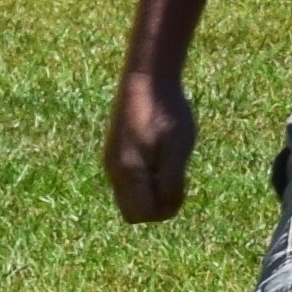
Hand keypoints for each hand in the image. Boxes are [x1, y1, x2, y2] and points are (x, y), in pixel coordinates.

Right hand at [106, 67, 196, 223]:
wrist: (147, 77)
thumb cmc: (166, 112)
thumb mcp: (178, 149)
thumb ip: (171, 183)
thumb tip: (167, 207)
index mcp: (129, 172)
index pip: (144, 214)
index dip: (166, 209)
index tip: (180, 185)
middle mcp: (114, 170)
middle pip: (132, 212)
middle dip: (155, 206)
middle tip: (175, 179)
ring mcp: (111, 160)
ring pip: (129, 197)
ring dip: (150, 191)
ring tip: (167, 164)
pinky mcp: (114, 150)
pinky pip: (127, 180)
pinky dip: (144, 179)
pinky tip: (158, 155)